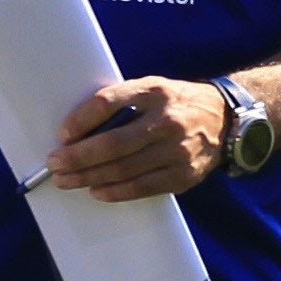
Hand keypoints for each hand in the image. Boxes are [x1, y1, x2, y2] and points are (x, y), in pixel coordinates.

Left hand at [45, 76, 230, 200]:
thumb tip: (79, 128)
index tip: (63, 135)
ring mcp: (177, 150)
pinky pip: (143, 188)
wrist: (225, 119)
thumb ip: (122, 102)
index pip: (108, 102)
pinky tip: (97, 191)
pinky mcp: (183, 175)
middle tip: (55, 164)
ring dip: (89, 177)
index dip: (81, 120)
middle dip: (78, 157)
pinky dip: (116, 192)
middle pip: (113, 143)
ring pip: (124, 169)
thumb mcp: (152, 88)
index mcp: (154, 91)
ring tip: (67, 180)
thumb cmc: (177, 103)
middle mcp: (167, 120)